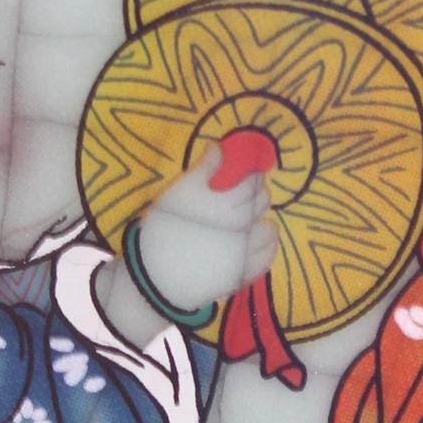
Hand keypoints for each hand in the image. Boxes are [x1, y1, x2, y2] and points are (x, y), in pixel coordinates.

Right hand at [103, 143, 278, 342]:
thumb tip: (218, 146)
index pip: (251, 180)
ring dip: (261, 220)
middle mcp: (239, 227)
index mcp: (223, 203)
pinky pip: (267, 256)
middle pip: (261, 202)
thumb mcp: (176, 194)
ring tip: (248, 221)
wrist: (154, 276)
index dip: (251, 173)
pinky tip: (255, 241)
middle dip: (256, 194)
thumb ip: (202, 170)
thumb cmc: (163, 230)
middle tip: (244, 194)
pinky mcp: (243, 274)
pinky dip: (265, 245)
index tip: (245, 172)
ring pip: (268, 229)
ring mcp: (243, 253)